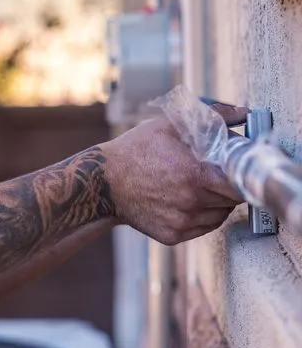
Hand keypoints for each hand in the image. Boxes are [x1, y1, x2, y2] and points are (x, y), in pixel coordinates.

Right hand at [102, 103, 247, 244]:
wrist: (104, 183)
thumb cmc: (135, 150)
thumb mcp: (169, 125)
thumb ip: (212, 116)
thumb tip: (242, 112)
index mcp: (196, 175)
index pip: (241, 182)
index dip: (243, 173)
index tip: (238, 165)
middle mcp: (192, 202)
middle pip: (233, 199)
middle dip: (229, 184)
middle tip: (216, 172)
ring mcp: (182, 222)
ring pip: (220, 214)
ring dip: (218, 200)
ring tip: (198, 185)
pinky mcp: (174, 235)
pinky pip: (203, 226)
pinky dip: (202, 214)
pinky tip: (186, 199)